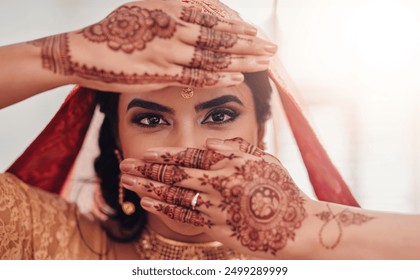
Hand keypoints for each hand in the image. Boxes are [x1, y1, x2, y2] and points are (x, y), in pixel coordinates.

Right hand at [28, 0, 276, 93]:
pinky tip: (237, 78)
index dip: (237, 26)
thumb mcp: (144, 9)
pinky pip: (194, 76)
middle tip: (272, 48)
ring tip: (265, 64)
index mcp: (168, 7)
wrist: (83, 53)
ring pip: (212, 56)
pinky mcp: (160, 74)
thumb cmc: (115, 32)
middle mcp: (171, 27)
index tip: (256, 33)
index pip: (212, 17)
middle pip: (219, 36)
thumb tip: (199, 12)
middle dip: (249, 44)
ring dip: (241, 60)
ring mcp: (166, 51)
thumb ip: (172, 10)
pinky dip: (217, 77)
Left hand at [119, 138, 307, 257]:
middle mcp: (219, 186)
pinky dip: (164, 210)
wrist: (297, 227)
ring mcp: (216, 209)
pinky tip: (147, 204)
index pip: (190, 158)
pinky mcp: (217, 229)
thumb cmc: (282, 190)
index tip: (143, 154)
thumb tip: (207, 143)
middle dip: (147, 170)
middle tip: (124, 165)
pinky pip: (185, 218)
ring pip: (175, 196)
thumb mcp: (264, 161)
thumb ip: (236, 149)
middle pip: (175, 176)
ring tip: (127, 182)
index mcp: (230, 165)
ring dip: (148, 188)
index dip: (164, 156)